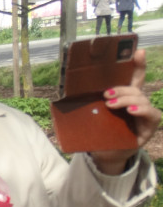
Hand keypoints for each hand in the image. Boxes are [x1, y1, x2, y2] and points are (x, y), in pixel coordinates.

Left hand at [91, 50, 160, 173]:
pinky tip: (131, 110)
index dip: (137, 64)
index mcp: (124, 97)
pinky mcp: (148, 127)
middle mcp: (137, 103)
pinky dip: (142, 110)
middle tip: (105, 95)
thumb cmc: (98, 134)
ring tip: (111, 104)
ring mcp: (144, 114)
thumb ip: (81, 106)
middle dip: (120, 88)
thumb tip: (53, 99)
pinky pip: (152, 114)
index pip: (134, 77)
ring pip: (141, 98)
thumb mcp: (90, 117)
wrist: (104, 156)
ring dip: (126, 98)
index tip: (137, 51)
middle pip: (135, 87)